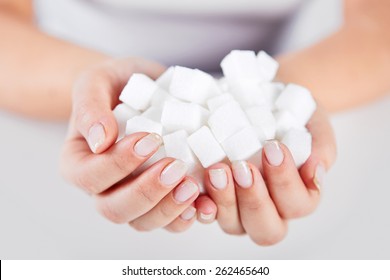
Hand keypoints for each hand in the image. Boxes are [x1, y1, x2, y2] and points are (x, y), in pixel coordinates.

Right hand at [60, 58, 199, 231]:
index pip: (90, 178)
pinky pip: (171, 221)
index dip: (118, 165)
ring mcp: (134, 197)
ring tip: (192, 187)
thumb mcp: (96, 82)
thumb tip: (100, 140)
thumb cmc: (116, 85)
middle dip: (146, 193)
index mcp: (80, 164)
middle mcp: (104, 188)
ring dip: (168, 210)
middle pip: (115, 210)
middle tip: (175, 167)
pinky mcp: (163, 198)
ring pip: (144, 222)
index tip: (149, 139)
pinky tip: (205, 204)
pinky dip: (188, 216)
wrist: (143, 88)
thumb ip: (90, 107)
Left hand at [196, 105, 336, 244]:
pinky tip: (195, 187)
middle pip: (267, 229)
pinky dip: (201, 205)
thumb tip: (317, 168)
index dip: (287, 182)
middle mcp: (269, 208)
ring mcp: (238, 208)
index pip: (298, 205)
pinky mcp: (213, 198)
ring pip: (234, 226)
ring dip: (225, 201)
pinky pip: (205, 214)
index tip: (274, 148)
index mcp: (297, 195)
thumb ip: (321, 145)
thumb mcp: (312, 120)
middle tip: (243, 168)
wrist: (260, 100)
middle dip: (255, 200)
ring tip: (217, 171)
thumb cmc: (289, 114)